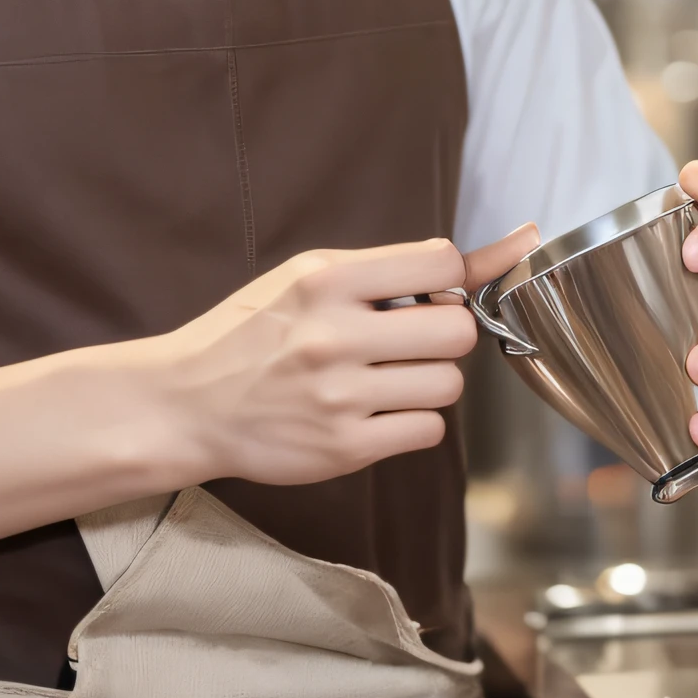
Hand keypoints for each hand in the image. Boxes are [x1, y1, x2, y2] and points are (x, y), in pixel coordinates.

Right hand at [155, 224, 539, 488]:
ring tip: (388, 377)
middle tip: (412, 341)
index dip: (447, 281)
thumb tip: (510, 247)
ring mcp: (339, 397)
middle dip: (446, 335)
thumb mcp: (310, 276)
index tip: (427, 294)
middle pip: (458, 332)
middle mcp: (334, 336)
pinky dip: (413, 421)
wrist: (187, 402)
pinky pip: (427, 431)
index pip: (442, 264)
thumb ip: (396, 266)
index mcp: (326, 279)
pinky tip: (377, 411)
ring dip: (430, 381)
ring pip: (448, 385)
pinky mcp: (343, 449)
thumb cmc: (254, 332)